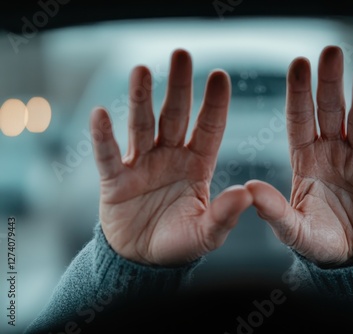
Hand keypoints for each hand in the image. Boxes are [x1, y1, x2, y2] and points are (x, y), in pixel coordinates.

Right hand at [90, 49, 251, 265]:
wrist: (144, 261)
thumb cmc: (179, 243)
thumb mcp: (207, 234)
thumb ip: (225, 215)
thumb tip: (247, 194)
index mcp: (197, 165)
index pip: (209, 128)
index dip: (214, 103)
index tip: (220, 75)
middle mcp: (170, 157)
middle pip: (175, 115)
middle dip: (179, 87)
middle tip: (181, 54)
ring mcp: (141, 165)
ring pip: (142, 126)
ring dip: (140, 99)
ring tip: (142, 70)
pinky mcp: (115, 181)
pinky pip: (109, 156)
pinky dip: (103, 138)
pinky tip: (100, 114)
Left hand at [245, 46, 352, 266]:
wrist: (350, 258)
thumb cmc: (318, 239)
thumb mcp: (291, 228)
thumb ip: (273, 210)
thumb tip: (250, 188)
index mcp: (306, 157)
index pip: (300, 119)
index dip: (299, 93)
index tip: (298, 64)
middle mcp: (331, 152)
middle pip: (331, 112)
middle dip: (331, 83)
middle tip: (331, 52)